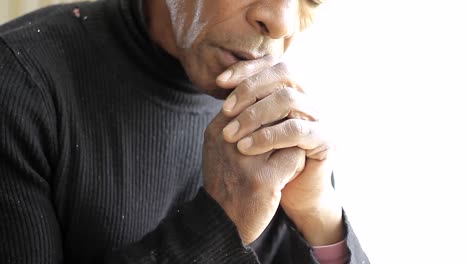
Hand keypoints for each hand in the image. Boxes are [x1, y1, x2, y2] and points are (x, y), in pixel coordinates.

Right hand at [203, 111, 305, 244]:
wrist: (222, 223)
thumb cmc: (227, 181)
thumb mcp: (221, 148)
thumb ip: (238, 123)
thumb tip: (267, 98)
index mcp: (218, 130)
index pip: (253, 99)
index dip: (271, 107)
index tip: (278, 122)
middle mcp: (229, 141)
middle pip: (272, 112)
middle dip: (283, 123)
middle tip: (286, 141)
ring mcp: (245, 160)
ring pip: (287, 131)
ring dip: (291, 143)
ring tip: (287, 156)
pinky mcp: (263, 179)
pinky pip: (295, 156)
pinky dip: (297, 163)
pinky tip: (289, 174)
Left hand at [217, 57, 343, 244]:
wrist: (290, 194)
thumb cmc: (265, 161)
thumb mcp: (249, 129)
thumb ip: (242, 105)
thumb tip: (222, 81)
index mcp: (291, 90)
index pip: (271, 65)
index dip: (246, 69)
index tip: (220, 82)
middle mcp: (308, 98)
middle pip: (284, 72)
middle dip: (250, 88)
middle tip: (226, 110)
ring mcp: (319, 117)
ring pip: (289, 99)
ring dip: (255, 114)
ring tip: (230, 135)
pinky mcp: (325, 140)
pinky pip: (297, 130)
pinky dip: (269, 136)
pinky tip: (246, 147)